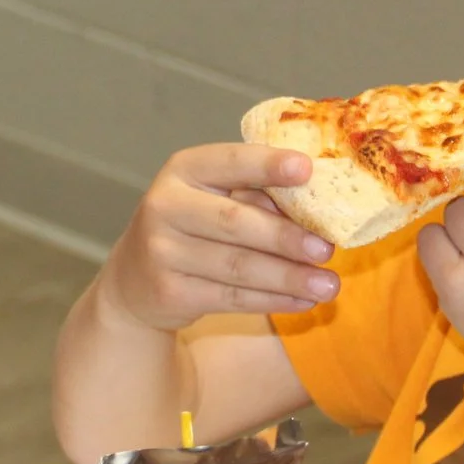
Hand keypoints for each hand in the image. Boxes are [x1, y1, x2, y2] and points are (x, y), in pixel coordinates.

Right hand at [103, 143, 338, 331]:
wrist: (135, 277)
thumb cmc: (193, 225)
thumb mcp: (213, 196)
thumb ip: (255, 193)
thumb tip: (318, 207)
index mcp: (183, 170)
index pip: (228, 162)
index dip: (267, 165)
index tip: (307, 169)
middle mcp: (165, 206)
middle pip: (234, 222)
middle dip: (285, 237)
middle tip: (327, 249)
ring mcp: (163, 252)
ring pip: (237, 267)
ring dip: (288, 278)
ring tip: (328, 286)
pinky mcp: (171, 293)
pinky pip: (232, 298)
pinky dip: (273, 300)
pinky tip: (303, 301)